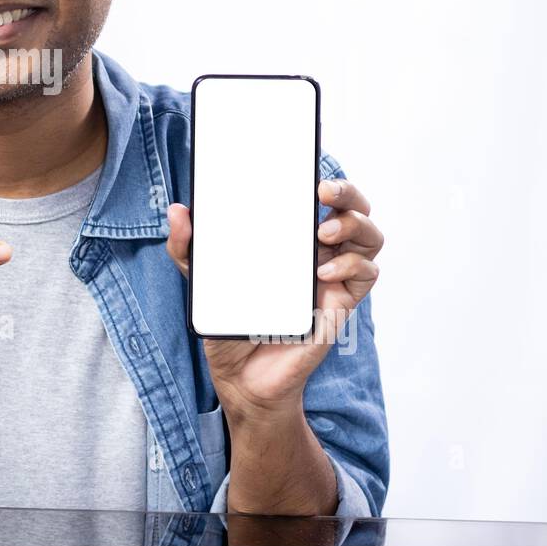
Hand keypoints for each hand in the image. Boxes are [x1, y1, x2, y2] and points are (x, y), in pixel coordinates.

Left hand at [165, 178, 382, 417]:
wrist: (239, 377)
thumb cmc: (228, 324)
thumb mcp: (201, 281)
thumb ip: (187, 247)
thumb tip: (177, 211)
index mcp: (291, 239)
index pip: (319, 198)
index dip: (325, 178)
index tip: (308, 168)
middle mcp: (318, 252)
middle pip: (355, 209)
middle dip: (349, 192)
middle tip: (323, 190)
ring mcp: (333, 277)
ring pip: (369, 237)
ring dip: (355, 225)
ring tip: (323, 230)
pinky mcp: (340, 304)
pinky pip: (366, 275)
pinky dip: (350, 265)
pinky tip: (323, 269)